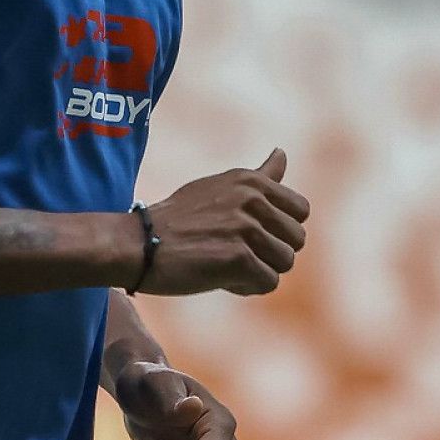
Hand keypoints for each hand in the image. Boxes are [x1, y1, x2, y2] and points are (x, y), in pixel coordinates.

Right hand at [143, 148, 308, 296]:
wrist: (138, 244)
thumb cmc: (178, 219)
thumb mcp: (220, 187)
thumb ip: (259, 177)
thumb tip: (282, 153)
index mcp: (250, 180)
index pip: (301, 210)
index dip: (279, 229)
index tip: (251, 233)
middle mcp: (252, 199)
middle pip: (296, 240)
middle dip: (271, 252)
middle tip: (235, 251)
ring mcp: (246, 228)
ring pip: (285, 263)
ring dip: (259, 271)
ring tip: (226, 264)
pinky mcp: (238, 258)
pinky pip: (267, 283)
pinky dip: (245, 287)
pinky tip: (219, 278)